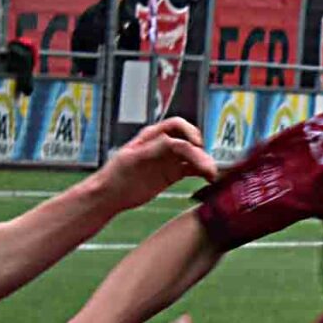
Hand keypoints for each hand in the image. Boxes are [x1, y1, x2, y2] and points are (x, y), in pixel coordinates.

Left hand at [99, 118, 217, 209]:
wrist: (110, 195)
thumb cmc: (116, 175)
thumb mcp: (132, 159)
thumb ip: (152, 149)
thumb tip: (172, 140)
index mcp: (152, 136)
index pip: (176, 126)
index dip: (189, 133)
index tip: (196, 145)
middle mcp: (163, 145)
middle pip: (188, 141)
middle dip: (200, 151)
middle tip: (208, 166)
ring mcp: (168, 160)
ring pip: (192, 156)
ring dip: (204, 162)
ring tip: (212, 174)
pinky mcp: (172, 174)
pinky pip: (191, 169)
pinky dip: (201, 172)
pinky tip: (208, 178)